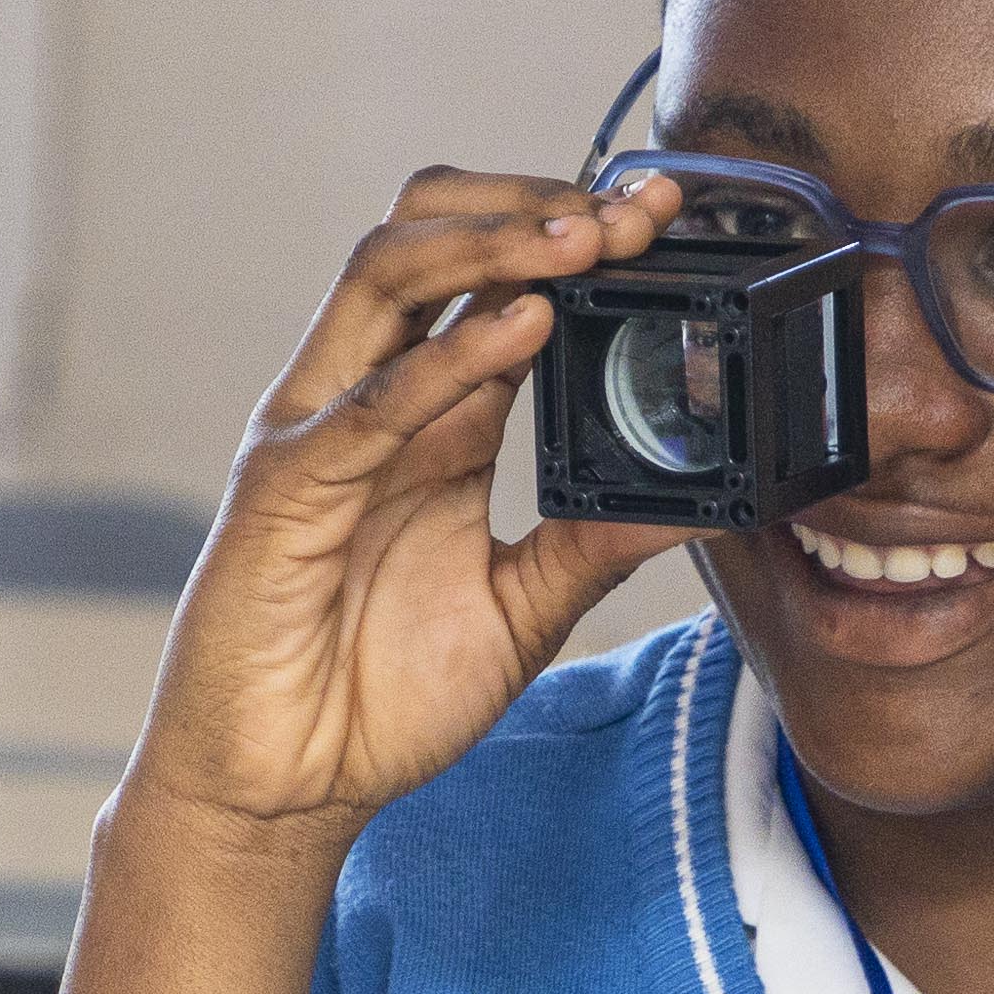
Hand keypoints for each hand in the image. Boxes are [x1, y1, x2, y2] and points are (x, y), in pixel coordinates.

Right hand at [126, 168, 690, 854]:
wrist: (283, 788)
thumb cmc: (376, 701)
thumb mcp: (522, 611)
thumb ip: (597, 546)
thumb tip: (710, 503)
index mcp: (430, 420)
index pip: (492, 283)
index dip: (569, 232)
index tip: (660, 213)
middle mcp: (369, 403)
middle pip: (424, 237)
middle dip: (527, 205)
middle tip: (627, 210)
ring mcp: (318, 434)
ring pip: (384, 275)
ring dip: (489, 240)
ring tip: (583, 237)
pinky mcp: (283, 489)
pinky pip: (367, 403)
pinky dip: (447, 356)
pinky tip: (522, 328)